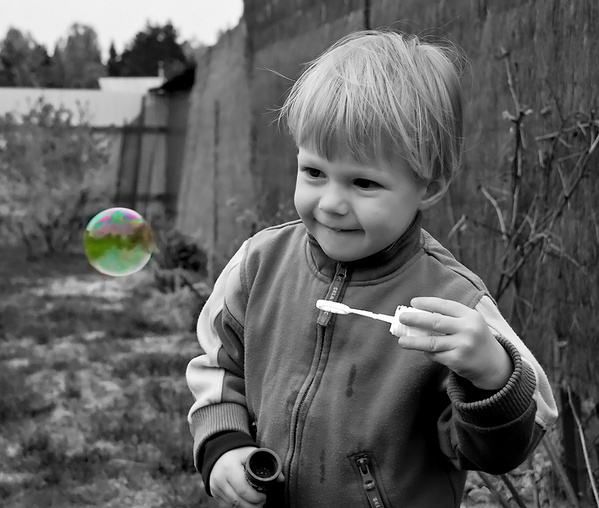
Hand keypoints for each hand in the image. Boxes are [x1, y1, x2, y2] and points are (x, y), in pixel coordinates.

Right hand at [210, 447, 283, 507]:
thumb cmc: (237, 452)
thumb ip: (266, 463)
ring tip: (256, 504)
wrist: (218, 452)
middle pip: (237, 501)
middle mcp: (220, 479)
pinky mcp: (214, 492)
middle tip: (262, 503)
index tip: (264, 497)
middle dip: (252, 506)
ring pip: (231, 505)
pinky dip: (237, 506)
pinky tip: (246, 503)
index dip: (255, 497)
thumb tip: (281, 478)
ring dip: (245, 507)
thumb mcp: (251, 453)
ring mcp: (215, 487)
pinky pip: (226, 505)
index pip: (243, 490)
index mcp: (229, 468)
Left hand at [396, 297, 512, 389]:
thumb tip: (418, 315)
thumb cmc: (475, 339)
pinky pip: (436, 355)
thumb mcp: (470, 323)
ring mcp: (463, 346)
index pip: (445, 305)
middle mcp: (468, 329)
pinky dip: (427, 353)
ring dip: (413, 341)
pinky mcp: (458, 360)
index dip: (427, 303)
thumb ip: (450, 318)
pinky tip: (423, 350)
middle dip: (415, 319)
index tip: (413, 303)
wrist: (494, 365)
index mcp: (470, 316)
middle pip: (435, 322)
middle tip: (402, 318)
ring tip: (401, 341)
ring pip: (432, 342)